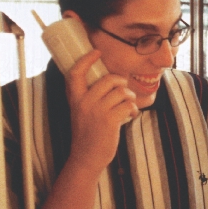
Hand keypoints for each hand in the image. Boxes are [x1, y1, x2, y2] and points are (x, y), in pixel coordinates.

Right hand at [65, 49, 138, 174]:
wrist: (86, 157)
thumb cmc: (86, 133)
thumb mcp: (80, 111)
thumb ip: (89, 96)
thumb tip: (111, 80)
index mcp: (74, 98)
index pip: (76, 72)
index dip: (86, 59)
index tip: (96, 51)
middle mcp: (84, 102)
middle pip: (109, 79)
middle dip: (122, 83)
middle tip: (124, 91)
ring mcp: (97, 111)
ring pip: (121, 92)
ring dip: (129, 98)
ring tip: (128, 106)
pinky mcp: (110, 120)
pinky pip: (128, 105)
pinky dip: (133, 109)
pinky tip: (131, 115)